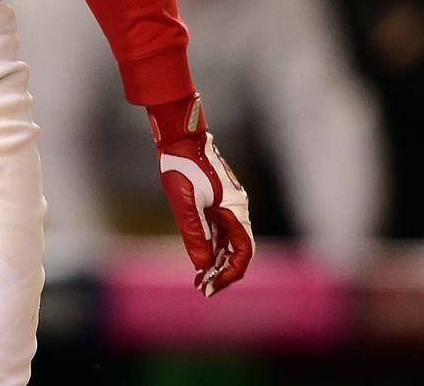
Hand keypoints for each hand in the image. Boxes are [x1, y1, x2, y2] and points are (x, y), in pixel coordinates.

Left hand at [148, 93, 253, 296]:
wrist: (180, 136)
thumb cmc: (182, 166)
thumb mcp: (185, 203)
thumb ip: (196, 235)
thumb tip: (204, 266)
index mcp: (235, 209)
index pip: (243, 252)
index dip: (230, 273)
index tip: (211, 287)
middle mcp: (238, 207)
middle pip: (238, 249)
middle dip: (223, 272)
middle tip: (203, 288)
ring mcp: (229, 203)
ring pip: (230, 240)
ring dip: (218, 261)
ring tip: (200, 279)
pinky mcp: (219, 199)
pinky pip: (221, 229)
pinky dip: (214, 246)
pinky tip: (201, 258)